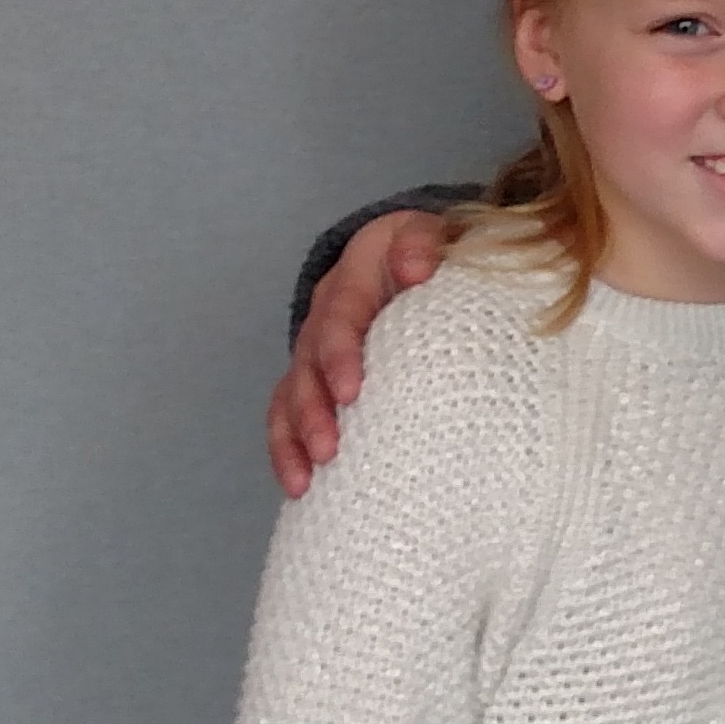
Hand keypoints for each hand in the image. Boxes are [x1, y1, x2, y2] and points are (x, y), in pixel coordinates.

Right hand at [266, 210, 454, 496]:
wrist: (421, 258)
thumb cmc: (436, 256)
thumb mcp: (436, 236)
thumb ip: (427, 244)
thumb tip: (416, 269)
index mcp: (353, 278)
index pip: (339, 317)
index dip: (339, 355)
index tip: (351, 391)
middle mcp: (325, 315)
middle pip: (306, 363)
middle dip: (313, 408)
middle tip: (330, 448)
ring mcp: (316, 351)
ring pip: (290, 393)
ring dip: (294, 437)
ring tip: (306, 479)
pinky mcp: (316, 381)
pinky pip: (289, 415)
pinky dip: (288, 450)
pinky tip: (299, 487)